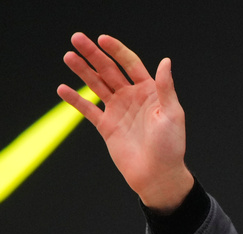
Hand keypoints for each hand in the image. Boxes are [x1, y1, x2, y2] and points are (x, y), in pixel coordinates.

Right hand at [57, 33, 192, 212]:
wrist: (158, 176)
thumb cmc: (171, 147)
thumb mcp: (172, 115)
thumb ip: (165, 88)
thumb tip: (165, 61)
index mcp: (150, 92)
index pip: (131, 64)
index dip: (117, 50)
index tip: (102, 39)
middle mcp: (133, 98)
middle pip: (109, 70)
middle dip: (93, 54)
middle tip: (77, 38)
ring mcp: (119, 111)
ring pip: (97, 85)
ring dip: (82, 71)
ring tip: (68, 56)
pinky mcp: (107, 126)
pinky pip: (88, 109)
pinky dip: (75, 99)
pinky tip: (62, 89)